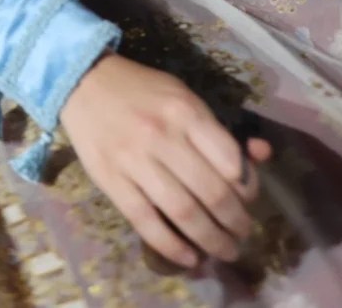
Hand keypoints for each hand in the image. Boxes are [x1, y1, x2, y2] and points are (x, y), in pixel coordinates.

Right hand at [60, 53, 271, 268]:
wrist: (81, 82)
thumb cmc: (141, 90)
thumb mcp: (184, 97)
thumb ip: (217, 130)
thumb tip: (260, 155)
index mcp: (186, 112)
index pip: (231, 162)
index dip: (248, 188)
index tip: (249, 199)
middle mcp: (162, 137)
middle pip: (212, 193)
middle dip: (235, 222)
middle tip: (242, 234)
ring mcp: (134, 161)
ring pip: (183, 212)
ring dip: (211, 240)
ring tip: (225, 251)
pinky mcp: (111, 180)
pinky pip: (145, 221)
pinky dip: (171, 246)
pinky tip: (189, 258)